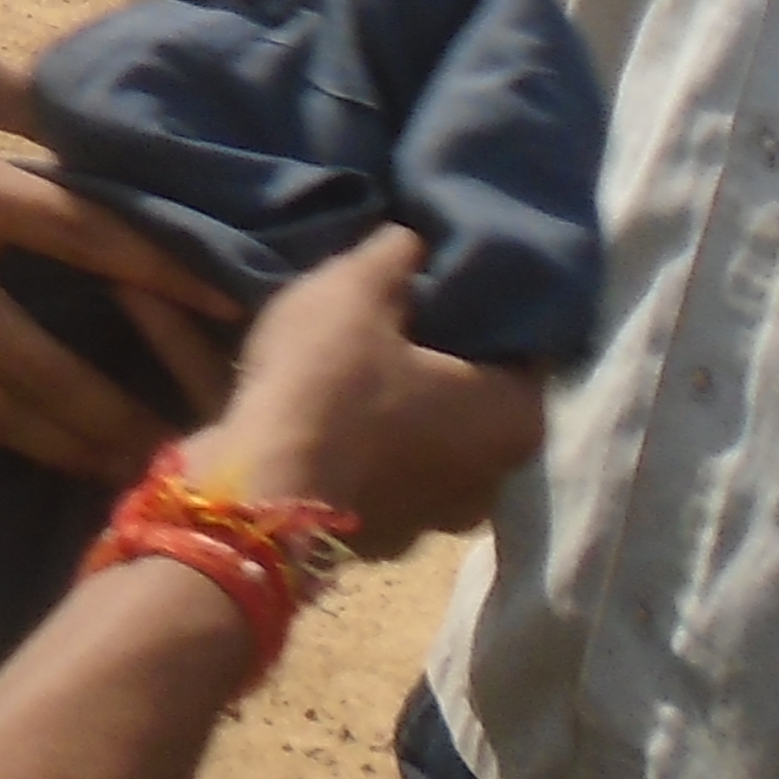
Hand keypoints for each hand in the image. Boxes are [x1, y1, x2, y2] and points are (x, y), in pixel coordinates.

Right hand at [189, 229, 546, 550]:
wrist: (257, 491)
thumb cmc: (328, 382)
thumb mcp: (356, 288)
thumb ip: (396, 254)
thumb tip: (415, 238)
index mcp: (516, 416)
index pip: (520, 343)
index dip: (480, 304)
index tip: (442, 275)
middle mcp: (496, 478)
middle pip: (476, 396)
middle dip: (443, 359)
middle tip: (397, 313)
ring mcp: (440, 520)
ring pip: (433, 440)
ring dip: (406, 408)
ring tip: (359, 362)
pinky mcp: (388, 540)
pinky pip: (391, 473)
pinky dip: (373, 446)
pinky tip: (335, 412)